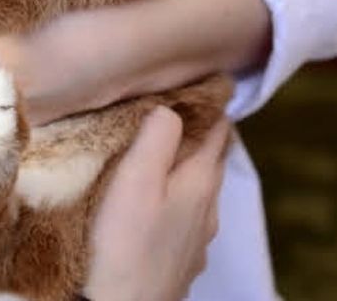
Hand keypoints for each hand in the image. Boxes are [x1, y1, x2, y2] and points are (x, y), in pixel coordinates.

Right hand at [85, 108, 230, 300]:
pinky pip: (185, 212)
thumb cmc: (122, 240)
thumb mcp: (137, 177)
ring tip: (156, 148)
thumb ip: (158, 135)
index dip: (209, 104)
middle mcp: (208, 209)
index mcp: (201, 182)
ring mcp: (196, 237)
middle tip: (167, 109)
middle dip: (196, 132)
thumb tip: (171, 107)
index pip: (218, 130)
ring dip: (183, 164)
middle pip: (210, 158)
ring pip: (197, 187)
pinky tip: (153, 198)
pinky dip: (174, 192)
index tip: (192, 83)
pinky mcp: (179, 257)